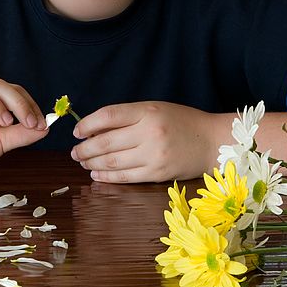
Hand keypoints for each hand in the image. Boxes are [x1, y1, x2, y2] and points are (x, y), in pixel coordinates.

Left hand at [70, 101, 218, 182]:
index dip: (87, 124)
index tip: (77, 131)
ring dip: (92, 163)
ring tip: (83, 162)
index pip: (108, 115)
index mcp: (147, 111)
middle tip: (75, 152)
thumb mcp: (155, 109)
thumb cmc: (182, 122)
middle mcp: (149, 132)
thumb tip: (94, 128)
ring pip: (112, 162)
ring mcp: (154, 154)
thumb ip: (128, 116)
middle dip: (85, 148)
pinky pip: (125, 177)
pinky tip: (97, 175)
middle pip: (106, 142)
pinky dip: (107, 177)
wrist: (212, 141)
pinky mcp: (158, 173)